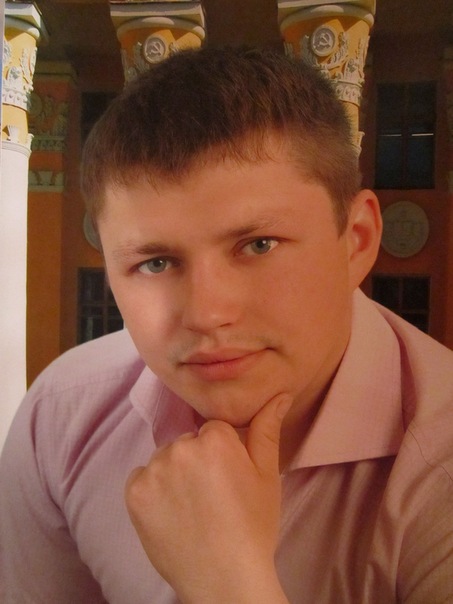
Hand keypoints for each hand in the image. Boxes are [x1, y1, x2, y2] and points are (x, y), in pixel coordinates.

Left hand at [125, 393, 291, 603]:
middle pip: (188, 442)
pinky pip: (142, 478)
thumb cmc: (252, 526)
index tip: (229, 480)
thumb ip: (267, 429)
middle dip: (198, 461)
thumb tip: (279, 394)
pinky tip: (171, 513)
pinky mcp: (134, 493)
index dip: (224, 455)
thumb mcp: (267, 476)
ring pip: (166, 459)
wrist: (224, 580)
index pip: (214, 430)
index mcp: (215, 439)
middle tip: (213, 496)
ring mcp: (153, 470)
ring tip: (192, 507)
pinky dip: (153, 491)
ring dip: (174, 474)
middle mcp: (180, 447)